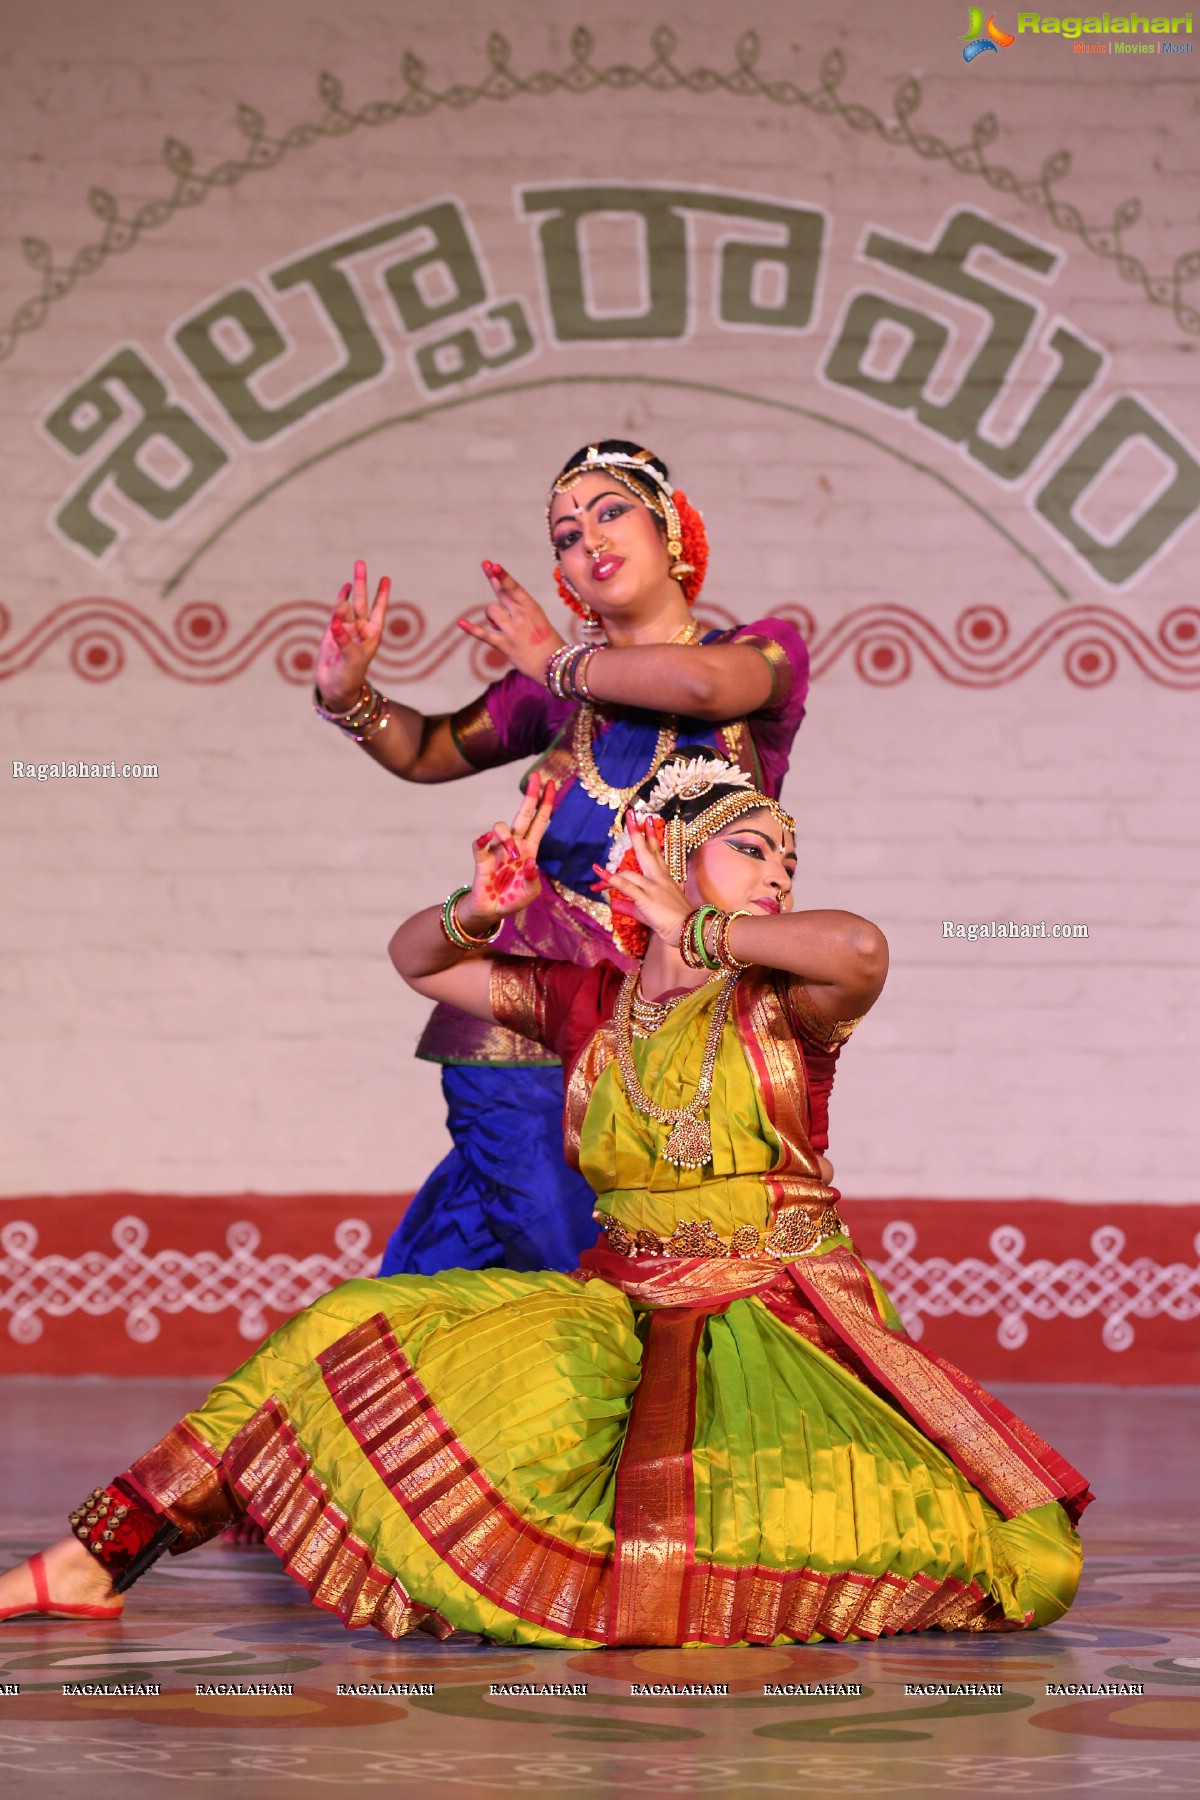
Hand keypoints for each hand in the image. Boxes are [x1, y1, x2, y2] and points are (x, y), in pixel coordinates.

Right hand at [315, 559, 389, 710]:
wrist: (335, 687)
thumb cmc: (349, 676)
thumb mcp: (351, 659)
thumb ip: (344, 640)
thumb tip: (337, 623)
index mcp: (372, 635)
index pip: (379, 610)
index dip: (382, 594)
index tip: (386, 578)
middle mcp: (360, 629)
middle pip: (363, 601)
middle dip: (363, 583)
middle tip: (361, 563)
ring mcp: (346, 629)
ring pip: (348, 605)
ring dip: (351, 589)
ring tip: (355, 571)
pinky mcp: (332, 632)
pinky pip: (335, 612)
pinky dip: (338, 601)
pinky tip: (343, 589)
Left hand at [457, 563, 566, 682]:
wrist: (556, 666)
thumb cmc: (549, 645)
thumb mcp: (538, 623)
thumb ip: (517, 615)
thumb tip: (493, 616)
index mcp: (532, 608)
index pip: (514, 588)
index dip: (502, 575)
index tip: (493, 565)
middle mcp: (522, 616)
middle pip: (502, 592)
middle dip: (494, 577)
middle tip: (485, 564)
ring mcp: (513, 630)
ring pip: (491, 611)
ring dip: (491, 616)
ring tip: (500, 625)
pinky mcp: (505, 645)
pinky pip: (483, 634)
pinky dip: (471, 629)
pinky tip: (460, 623)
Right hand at [462, 772, 557, 926]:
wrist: (493, 910)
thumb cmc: (514, 898)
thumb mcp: (530, 892)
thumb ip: (533, 879)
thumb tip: (530, 862)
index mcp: (530, 849)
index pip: (540, 821)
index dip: (546, 803)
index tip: (551, 784)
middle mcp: (515, 844)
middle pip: (523, 814)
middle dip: (530, 794)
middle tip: (535, 776)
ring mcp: (497, 849)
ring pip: (501, 827)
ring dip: (507, 838)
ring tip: (513, 858)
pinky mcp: (482, 859)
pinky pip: (480, 843)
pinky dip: (483, 839)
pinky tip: (486, 839)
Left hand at [591, 816, 691, 944]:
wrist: (689, 930)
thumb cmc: (675, 923)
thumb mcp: (648, 912)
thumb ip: (630, 906)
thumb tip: (614, 904)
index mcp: (663, 878)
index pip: (655, 853)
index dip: (650, 837)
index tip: (647, 821)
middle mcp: (658, 878)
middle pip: (645, 851)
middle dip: (637, 832)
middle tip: (631, 814)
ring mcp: (652, 887)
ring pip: (630, 872)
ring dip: (610, 872)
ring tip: (596, 869)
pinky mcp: (646, 897)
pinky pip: (626, 886)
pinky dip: (612, 880)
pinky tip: (600, 875)